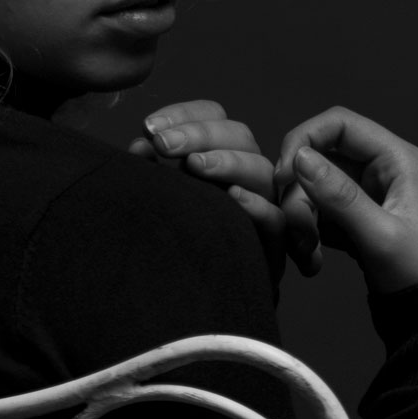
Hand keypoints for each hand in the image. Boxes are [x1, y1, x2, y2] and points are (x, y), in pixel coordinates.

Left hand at [129, 98, 286, 282]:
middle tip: (163, 144)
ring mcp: (260, 208)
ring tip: (192, 167)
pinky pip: (277, 221)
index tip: (149, 127)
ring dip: (227, 162)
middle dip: (200, 134)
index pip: (213, 117)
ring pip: (260, 171)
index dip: (185, 114)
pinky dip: (258, 206)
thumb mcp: (155, 200)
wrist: (188, 304)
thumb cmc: (169, 243)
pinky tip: (233, 198)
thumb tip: (140, 147)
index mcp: (216, 157)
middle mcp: (242, 177)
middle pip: (240, 136)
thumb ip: (148, 172)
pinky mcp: (270, 247)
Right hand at [273, 108, 417, 293]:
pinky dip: (310, 233)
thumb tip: (299, 157)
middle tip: (298, 232)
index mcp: (398, 160)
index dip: (303, 141)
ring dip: (301, 219)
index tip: (282, 175)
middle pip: (320, 159)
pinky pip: (319, 213)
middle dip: (300, 194)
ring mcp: (368, 195)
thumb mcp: (379, 235)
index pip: (339, 124)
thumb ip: (338, 195)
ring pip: (314, 189)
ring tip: (307, 254)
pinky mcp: (357, 219)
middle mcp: (383, 170)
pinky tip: (313, 259)